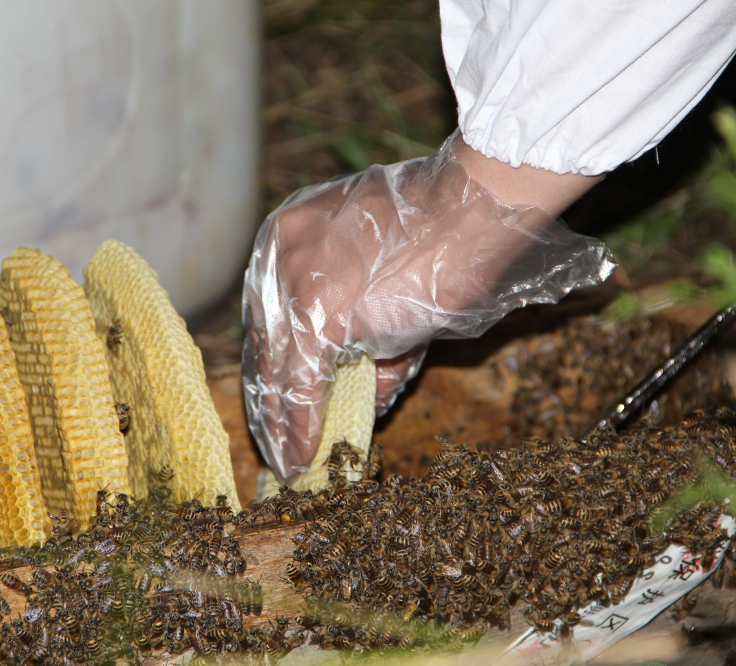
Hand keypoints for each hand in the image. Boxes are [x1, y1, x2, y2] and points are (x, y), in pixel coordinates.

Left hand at [242, 133, 613, 480]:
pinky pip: (302, 385)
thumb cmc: (441, 235)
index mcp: (287, 237)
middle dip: (271, 399)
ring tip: (288, 460)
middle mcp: (278, 258)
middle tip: (275, 441)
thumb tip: (367, 387)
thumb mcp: (385, 278)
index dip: (273, 365)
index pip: (269, 317)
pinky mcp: (318, 317)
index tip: (274, 398)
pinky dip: (303, 425)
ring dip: (284, 422)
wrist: (471, 207)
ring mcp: (295, 286)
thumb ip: (366, 329)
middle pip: (264, 346)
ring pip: (277, 370)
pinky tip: (303, 455)